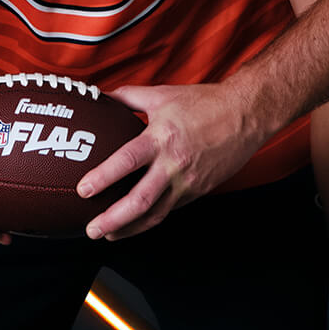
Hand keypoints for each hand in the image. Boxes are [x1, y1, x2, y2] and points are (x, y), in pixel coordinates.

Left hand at [77, 80, 263, 240]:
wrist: (245, 114)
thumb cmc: (204, 103)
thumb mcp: (161, 94)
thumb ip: (128, 97)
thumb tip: (100, 96)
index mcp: (162, 138)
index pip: (127, 161)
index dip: (103, 177)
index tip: (83, 190)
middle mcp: (174, 164)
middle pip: (140, 201)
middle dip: (113, 219)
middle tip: (92, 228)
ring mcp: (187, 182)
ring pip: (155, 214)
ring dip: (129, 228)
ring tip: (109, 234)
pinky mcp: (197, 191)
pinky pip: (170, 209)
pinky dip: (150, 219)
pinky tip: (136, 222)